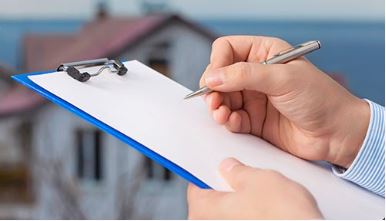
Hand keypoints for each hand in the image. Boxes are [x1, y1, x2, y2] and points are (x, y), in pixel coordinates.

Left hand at [187, 158, 322, 218]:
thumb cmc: (281, 217)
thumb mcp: (257, 179)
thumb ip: (237, 172)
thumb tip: (230, 168)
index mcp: (203, 210)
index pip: (195, 185)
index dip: (207, 172)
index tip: (217, 167)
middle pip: (212, 201)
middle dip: (226, 188)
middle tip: (242, 176)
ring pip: (229, 213)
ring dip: (240, 203)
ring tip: (259, 192)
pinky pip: (241, 220)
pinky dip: (249, 214)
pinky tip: (266, 208)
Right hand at [201, 36, 369, 167]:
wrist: (336, 133)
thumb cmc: (319, 98)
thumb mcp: (282, 79)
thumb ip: (245, 75)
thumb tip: (213, 77)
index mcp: (265, 53)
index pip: (228, 49)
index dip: (217, 63)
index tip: (214, 79)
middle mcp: (256, 74)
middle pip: (220, 76)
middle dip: (214, 89)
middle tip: (213, 101)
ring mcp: (254, 98)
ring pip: (222, 98)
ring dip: (217, 106)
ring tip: (221, 114)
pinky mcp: (254, 120)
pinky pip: (231, 118)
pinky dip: (227, 121)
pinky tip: (233, 123)